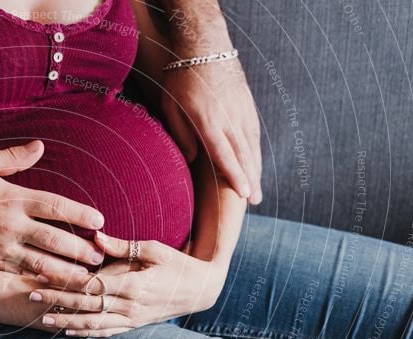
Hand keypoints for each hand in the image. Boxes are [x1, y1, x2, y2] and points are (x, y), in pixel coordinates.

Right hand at [0, 140, 105, 275]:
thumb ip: (13, 158)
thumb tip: (40, 146)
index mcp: (12, 198)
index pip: (55, 207)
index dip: (80, 214)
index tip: (100, 221)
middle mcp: (9, 226)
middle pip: (54, 241)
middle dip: (81, 250)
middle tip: (100, 257)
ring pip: (40, 265)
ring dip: (66, 273)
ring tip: (84, 278)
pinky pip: (19, 276)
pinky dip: (39, 282)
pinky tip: (54, 287)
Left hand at [28, 232, 227, 337]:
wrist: (202, 290)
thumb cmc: (178, 264)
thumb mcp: (155, 250)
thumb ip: (124, 246)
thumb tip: (96, 237)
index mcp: (134, 285)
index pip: (91, 283)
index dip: (65, 279)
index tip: (43, 273)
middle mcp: (130, 306)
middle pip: (85, 304)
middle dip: (57, 300)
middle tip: (31, 294)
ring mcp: (131, 319)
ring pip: (92, 323)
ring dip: (65, 321)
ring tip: (41, 319)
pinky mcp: (134, 326)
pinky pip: (105, 333)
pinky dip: (84, 333)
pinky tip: (66, 332)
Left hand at [161, 60, 262, 204]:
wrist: (205, 47)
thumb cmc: (181, 78)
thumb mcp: (170, 106)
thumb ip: (180, 134)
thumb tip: (194, 159)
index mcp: (208, 120)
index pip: (224, 153)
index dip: (234, 175)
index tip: (243, 193)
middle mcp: (229, 117)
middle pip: (242, 154)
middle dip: (249, 180)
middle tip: (254, 202)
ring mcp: (241, 110)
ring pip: (251, 145)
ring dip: (255, 170)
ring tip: (256, 192)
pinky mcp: (247, 105)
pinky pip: (253, 134)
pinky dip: (255, 152)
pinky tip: (256, 166)